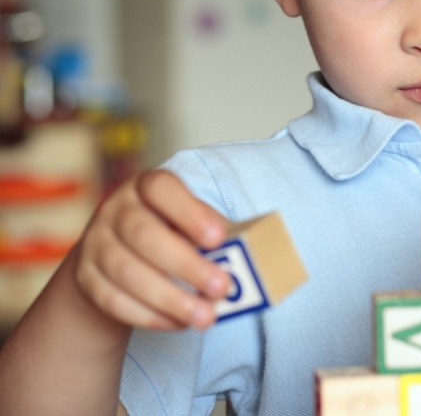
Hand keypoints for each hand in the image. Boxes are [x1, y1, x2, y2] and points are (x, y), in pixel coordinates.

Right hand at [73, 170, 230, 330]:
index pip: (161, 188)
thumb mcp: (188, 221)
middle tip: (221, 288)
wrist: (112, 257)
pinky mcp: (85, 278)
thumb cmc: (169, 233)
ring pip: (127, 272)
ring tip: (206, 317)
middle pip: (144, 235)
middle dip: (186, 265)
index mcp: (146, 187)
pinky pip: (113, 300)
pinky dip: (150, 315)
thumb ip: (210, 233)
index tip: (218, 238)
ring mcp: (95, 243)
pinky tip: (179, 323)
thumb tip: (245, 257)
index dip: (189, 212)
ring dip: (171, 298)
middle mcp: (115, 210)